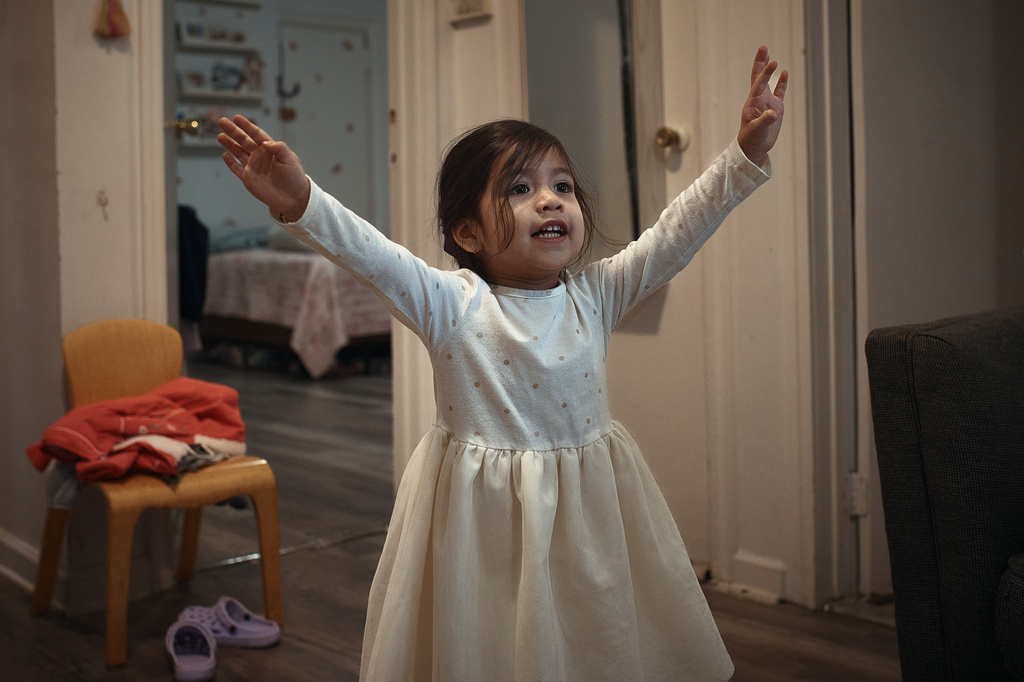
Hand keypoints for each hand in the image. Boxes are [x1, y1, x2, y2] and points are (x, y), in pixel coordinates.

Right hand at [217, 115, 310, 221]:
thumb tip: (264, 142)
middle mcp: (260, 156)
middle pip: (244, 140)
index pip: (256, 134)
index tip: (237, 118)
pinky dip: (231, 162)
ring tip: (220, 135)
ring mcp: (253, 167)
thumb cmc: (295, 178)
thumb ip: (278, 148)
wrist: (293, 198)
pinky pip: (237, 169)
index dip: (246, 126)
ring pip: (238, 152)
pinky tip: (225, 155)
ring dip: (229, 144)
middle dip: (233, 131)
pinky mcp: (249, 179)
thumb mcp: (290, 159)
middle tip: (222, 121)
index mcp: (270, 149)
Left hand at [737, 45, 788, 166]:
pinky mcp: (775, 108)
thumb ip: (765, 120)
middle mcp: (759, 99)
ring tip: (770, 57)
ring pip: (768, 82)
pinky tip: (783, 72)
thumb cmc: (751, 139)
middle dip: (761, 63)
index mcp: (752, 102)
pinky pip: (779, 92)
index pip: (759, 84)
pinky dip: (781, 83)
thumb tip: (773, 112)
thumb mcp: (757, 130)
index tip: (772, 62)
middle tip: (763, 47)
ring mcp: (767, 102)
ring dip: (768, 70)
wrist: (753, 148)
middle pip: (758, 77)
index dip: (765, 73)